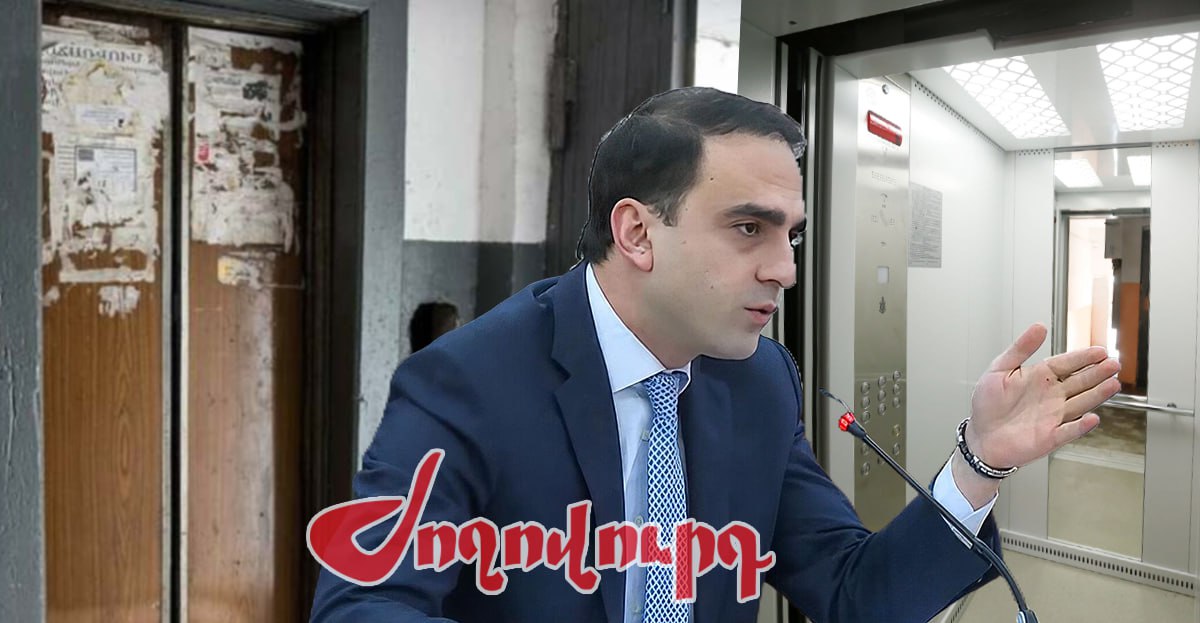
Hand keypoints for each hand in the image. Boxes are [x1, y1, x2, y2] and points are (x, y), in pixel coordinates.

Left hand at [965, 322, 1120, 468]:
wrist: (980, 435)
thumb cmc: (987, 404)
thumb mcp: (999, 369)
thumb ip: (1020, 349)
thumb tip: (1039, 327)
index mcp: (1040, 377)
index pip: (1067, 364)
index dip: (1083, 357)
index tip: (1100, 351)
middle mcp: (1051, 396)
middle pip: (1080, 382)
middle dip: (1097, 373)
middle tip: (1113, 364)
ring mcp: (1053, 416)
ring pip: (1081, 403)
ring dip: (1097, 395)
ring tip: (1113, 384)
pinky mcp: (1050, 436)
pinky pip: (1069, 430)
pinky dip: (1080, 426)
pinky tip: (1092, 418)